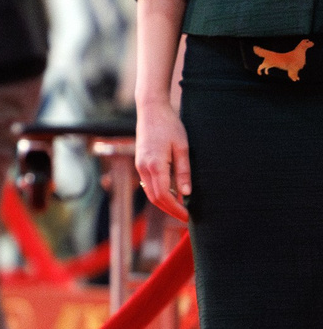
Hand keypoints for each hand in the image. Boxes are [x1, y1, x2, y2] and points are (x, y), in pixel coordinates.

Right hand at [135, 101, 190, 220]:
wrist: (151, 110)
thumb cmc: (169, 126)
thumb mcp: (182, 147)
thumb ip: (183, 171)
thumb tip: (186, 194)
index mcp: (155, 165)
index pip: (164, 196)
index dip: (176, 209)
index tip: (188, 217)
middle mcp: (143, 168)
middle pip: (155, 198)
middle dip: (170, 210)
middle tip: (186, 218)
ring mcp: (140, 165)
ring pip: (150, 193)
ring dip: (164, 203)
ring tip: (181, 209)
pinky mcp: (140, 163)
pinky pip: (148, 184)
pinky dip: (159, 193)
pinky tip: (172, 194)